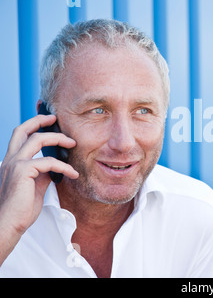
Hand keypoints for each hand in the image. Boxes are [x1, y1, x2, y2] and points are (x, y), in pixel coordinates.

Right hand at [0, 114, 78, 264]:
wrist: (10, 223)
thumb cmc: (22, 208)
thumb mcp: (35, 184)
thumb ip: (42, 172)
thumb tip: (56, 166)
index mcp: (11, 162)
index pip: (19, 136)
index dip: (33, 124)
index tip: (49, 120)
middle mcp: (10, 160)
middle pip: (23, 130)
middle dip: (40, 120)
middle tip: (57, 119)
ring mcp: (15, 164)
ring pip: (37, 140)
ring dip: (58, 139)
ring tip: (73, 144)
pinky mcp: (23, 172)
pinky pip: (48, 161)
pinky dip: (64, 166)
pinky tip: (73, 174)